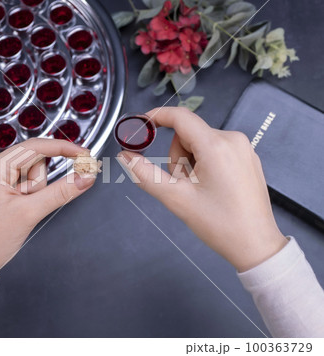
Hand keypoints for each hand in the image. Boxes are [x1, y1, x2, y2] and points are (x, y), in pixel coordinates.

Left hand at [0, 138, 95, 288]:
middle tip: (34, 204)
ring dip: (35, 192)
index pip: (35, 147)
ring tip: (22, 211)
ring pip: (31, 173)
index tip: (83, 153)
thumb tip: (86, 177)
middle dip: (40, 184)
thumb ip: (61, 192)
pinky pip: (24, 182)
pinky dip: (30, 195)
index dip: (62, 148)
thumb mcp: (31, 213)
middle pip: (34, 161)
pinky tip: (20, 210)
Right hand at [117, 107, 286, 271]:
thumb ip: (146, 174)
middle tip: (183, 186)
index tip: (140, 127)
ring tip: (198, 190)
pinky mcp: (246, 158)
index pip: (180, 117)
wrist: (256, 245)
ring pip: (199, 144)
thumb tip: (126, 156)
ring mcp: (243, 149)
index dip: (156, 117)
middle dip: (177, 158)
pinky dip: (204, 165)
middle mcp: (233, 140)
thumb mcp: (176, 199)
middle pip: (187, 135)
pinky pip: (214, 150)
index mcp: (217, 146)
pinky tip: (210, 188)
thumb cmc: (220, 224)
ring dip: (190, 164)